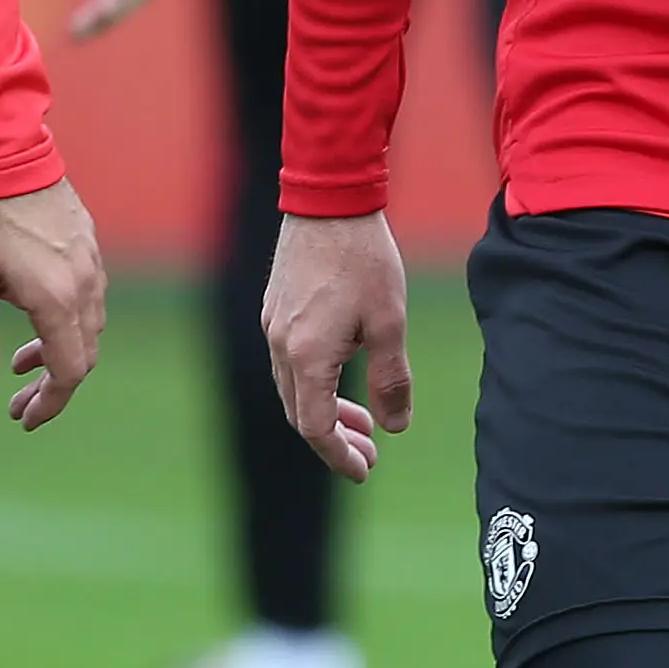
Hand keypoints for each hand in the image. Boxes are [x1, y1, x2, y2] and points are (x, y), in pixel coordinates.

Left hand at [0, 177, 106, 428]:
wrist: (2, 149)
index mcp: (57, 299)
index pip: (69, 371)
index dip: (50, 403)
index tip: (23, 418)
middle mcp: (85, 283)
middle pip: (84, 353)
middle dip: (52, 383)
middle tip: (16, 399)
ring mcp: (90, 258)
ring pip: (88, 324)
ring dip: (58, 350)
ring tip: (18, 358)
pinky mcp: (86, 238)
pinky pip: (88, 293)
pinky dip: (65, 319)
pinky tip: (33, 310)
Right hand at [263, 211, 411, 481]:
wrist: (329, 197)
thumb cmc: (363, 258)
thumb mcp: (389, 322)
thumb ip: (391, 380)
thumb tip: (396, 428)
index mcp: (306, 356)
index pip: (316, 428)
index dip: (340, 456)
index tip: (365, 470)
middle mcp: (280, 344)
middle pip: (299, 412)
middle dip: (335, 438)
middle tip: (371, 451)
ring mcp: (272, 323)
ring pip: (292, 387)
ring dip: (325, 409)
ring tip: (363, 418)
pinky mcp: (274, 305)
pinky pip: (288, 360)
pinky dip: (314, 381)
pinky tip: (342, 370)